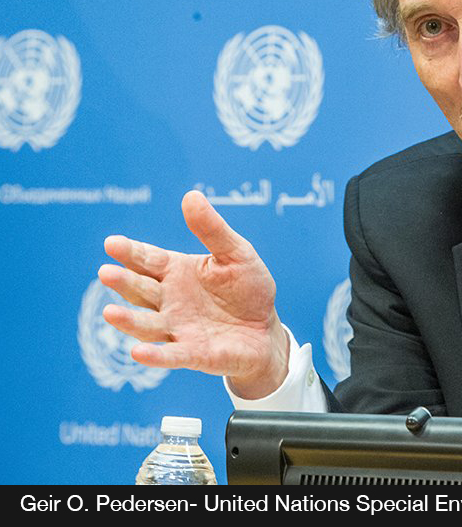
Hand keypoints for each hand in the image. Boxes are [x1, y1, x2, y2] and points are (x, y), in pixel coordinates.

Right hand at [99, 190, 288, 398]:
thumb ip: (212, 229)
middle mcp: (169, 301)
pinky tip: (139, 353)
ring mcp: (178, 328)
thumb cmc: (248, 290)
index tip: (112, 244)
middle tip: (106, 273)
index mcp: (176, 272)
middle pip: (141, 290)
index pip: (148, 260)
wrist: (265, 330)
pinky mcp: (193, 354)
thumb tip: (191, 196)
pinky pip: (172, 355)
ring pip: (147, 325)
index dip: (130, 253)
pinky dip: (156, 356)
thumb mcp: (236, 253)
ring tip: (110, 313)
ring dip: (129, 321)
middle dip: (123, 282)